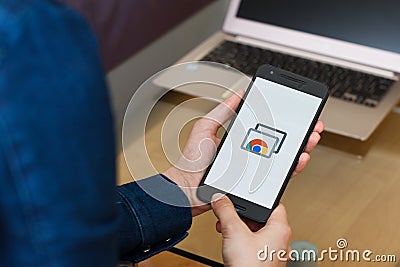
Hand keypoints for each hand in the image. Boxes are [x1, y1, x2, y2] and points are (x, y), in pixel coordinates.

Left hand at [163, 91, 323, 215]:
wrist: (187, 189)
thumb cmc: (192, 161)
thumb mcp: (205, 128)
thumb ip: (221, 112)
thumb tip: (237, 94)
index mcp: (239, 139)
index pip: (265, 126)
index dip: (282, 120)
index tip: (295, 112)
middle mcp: (249, 153)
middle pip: (279, 141)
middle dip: (299, 132)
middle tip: (312, 124)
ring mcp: (253, 168)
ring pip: (283, 157)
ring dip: (301, 147)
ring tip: (311, 139)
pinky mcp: (255, 183)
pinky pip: (277, 175)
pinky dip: (291, 167)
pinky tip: (298, 159)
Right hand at [212, 194, 289, 266]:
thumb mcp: (234, 231)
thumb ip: (226, 211)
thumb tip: (220, 199)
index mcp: (280, 229)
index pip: (275, 205)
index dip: (260, 199)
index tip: (248, 196)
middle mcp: (280, 241)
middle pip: (262, 219)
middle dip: (244, 215)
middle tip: (233, 214)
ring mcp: (272, 253)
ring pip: (256, 233)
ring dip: (240, 228)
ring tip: (228, 228)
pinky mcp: (262, 262)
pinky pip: (253, 245)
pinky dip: (241, 241)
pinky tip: (230, 242)